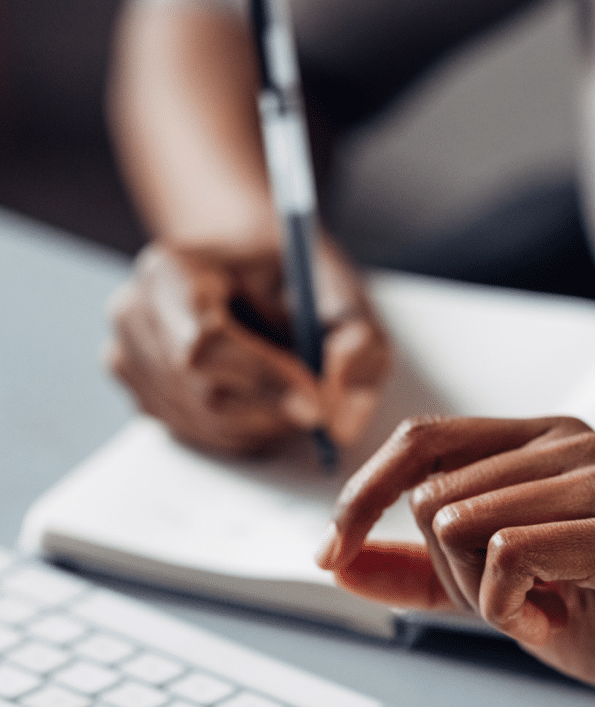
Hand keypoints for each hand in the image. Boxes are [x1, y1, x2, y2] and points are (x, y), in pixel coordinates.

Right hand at [108, 239, 389, 455]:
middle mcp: (135, 313)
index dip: (262, 380)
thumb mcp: (343, 294)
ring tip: (298, 390)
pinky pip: (198, 437)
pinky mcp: (140, 396)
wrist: (248, 268)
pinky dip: (247, 432)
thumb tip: (335, 419)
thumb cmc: (293, 275)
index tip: (316, 404)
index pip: (205, 342)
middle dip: (274, 410)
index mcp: (174, 269)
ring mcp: (128, 358)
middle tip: (323, 406)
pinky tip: (267, 399)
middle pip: (203, 393)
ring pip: (205, 424)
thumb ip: (356, 346)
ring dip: (267, 425)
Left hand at [318, 415, 594, 706]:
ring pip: (458, 524)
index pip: (421, 441)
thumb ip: (432, 572)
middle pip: (430, 494)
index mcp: (549, 442)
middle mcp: (572, 441)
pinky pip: (506, 555)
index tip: (336, 553)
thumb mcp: (517, 595)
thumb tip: (340, 559)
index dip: (360, 498)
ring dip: (484, 596)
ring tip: (551, 611)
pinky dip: (512, 608)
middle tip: (519, 607)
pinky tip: (564, 617)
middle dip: (447, 574)